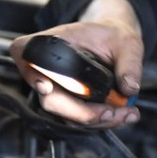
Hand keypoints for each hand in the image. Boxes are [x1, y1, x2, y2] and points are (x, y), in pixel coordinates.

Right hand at [10, 0, 143, 127]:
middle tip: (111, 111)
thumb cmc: (112, 36)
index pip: (26, 55)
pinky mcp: (68, 102)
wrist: (114, 41)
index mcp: (52, 42)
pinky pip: (78, 119)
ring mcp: (56, 88)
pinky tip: (123, 115)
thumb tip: (129, 88)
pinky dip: (101, 121)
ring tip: (127, 114)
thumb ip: (129, 63)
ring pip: (66, 115)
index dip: (31, 73)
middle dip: (82, 113)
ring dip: (97, 121)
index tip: (46, 87)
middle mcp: (47, 68)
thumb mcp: (126, 42)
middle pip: (51, 100)